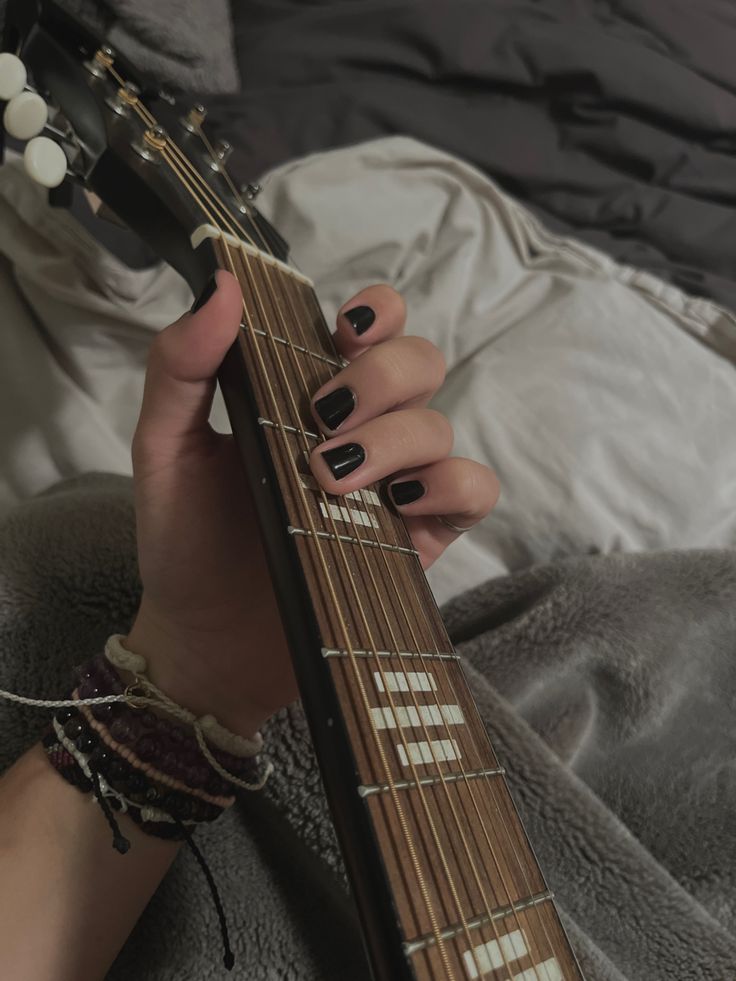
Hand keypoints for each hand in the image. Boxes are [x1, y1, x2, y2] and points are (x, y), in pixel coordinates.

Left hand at [126, 272, 498, 737]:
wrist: (206, 639)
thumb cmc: (185, 541)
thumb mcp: (165, 447)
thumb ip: (182, 366)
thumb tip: (221, 287)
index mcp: (307, 394)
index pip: (372, 327)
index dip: (376, 313)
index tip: (343, 331)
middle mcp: (362, 429)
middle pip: (419, 363)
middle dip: (379, 378)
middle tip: (321, 423)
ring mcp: (395, 483)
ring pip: (440, 425)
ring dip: (394, 440)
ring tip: (330, 481)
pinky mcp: (420, 537)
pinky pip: (472, 490)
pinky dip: (449, 484)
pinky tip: (398, 503)